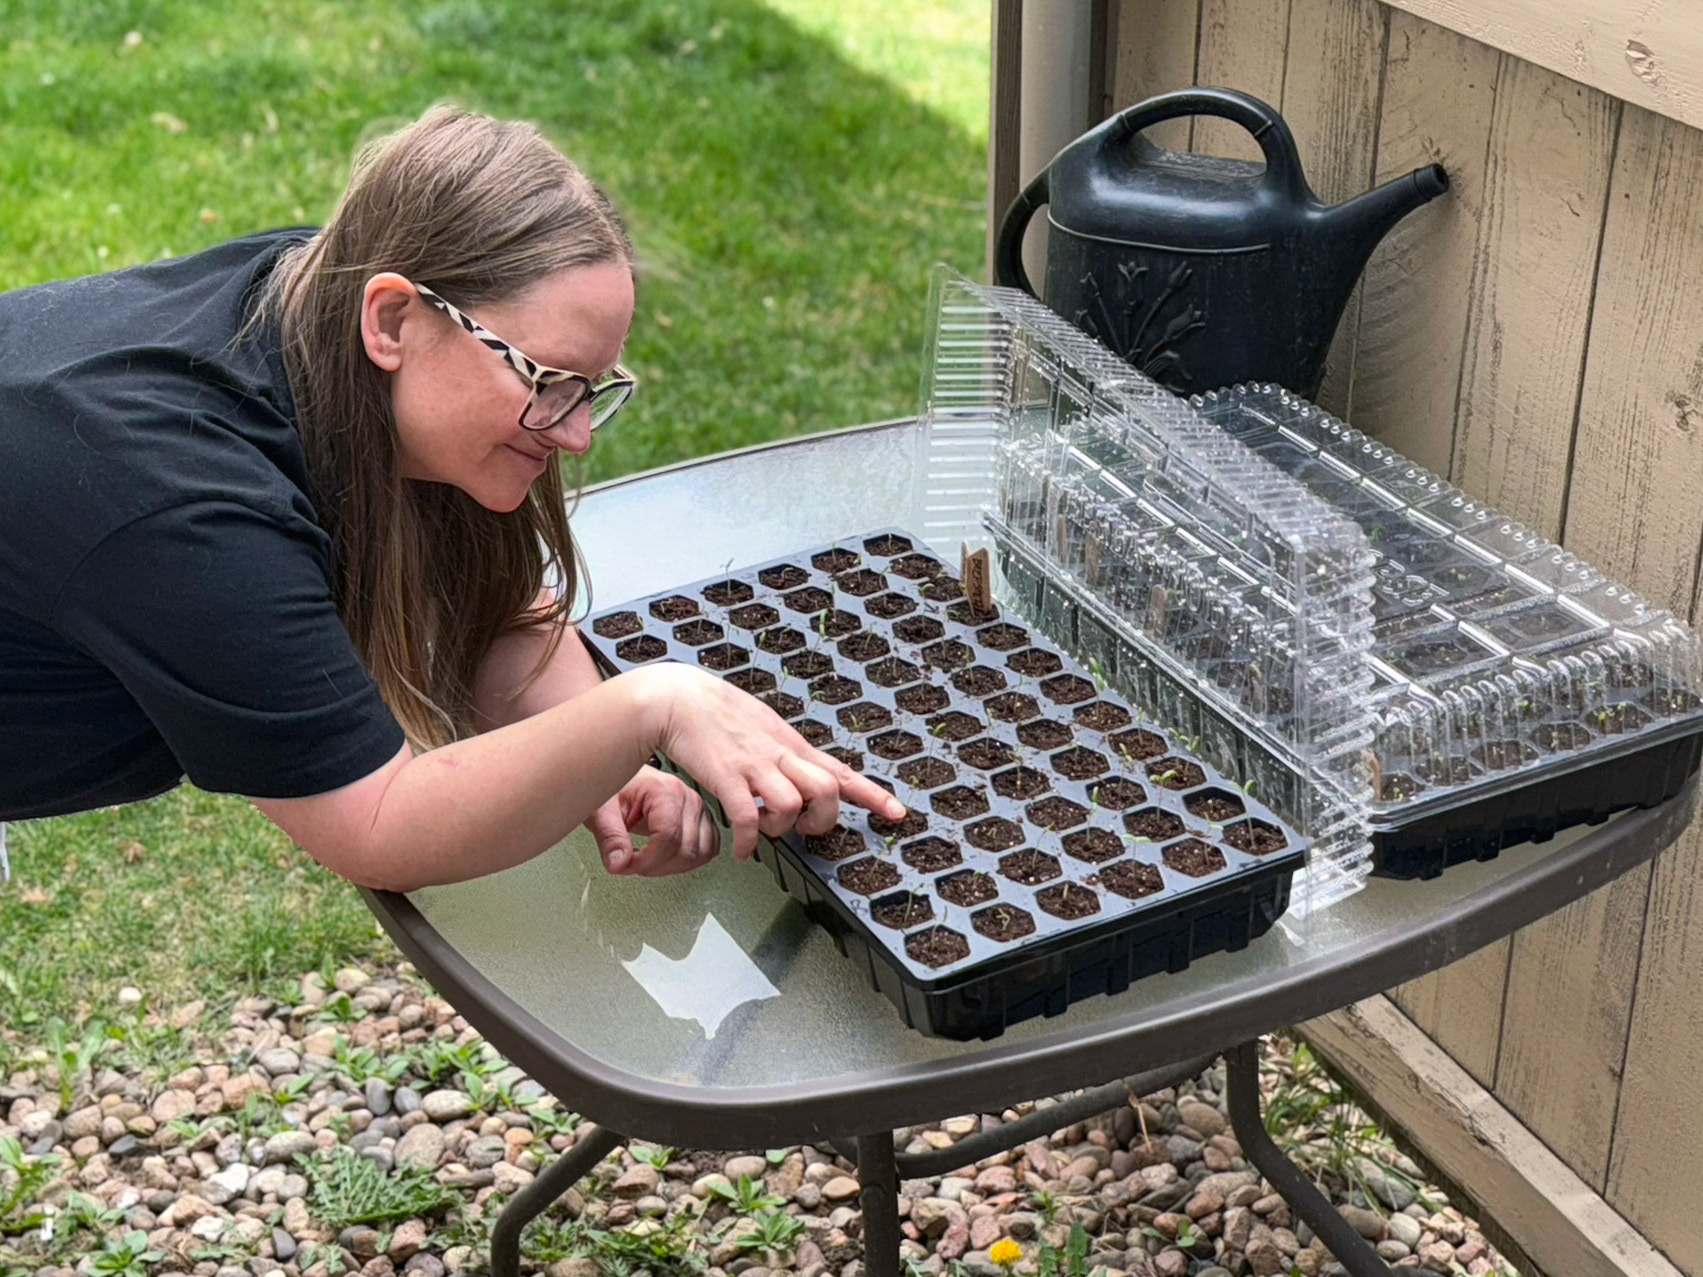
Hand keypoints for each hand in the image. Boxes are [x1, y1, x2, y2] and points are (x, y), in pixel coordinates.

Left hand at [585, 765, 720, 876]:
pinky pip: (709, 850)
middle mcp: (688, 798)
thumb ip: (610, 837)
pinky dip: (689, 861)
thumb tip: (620, 863)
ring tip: (650, 861)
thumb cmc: (614, 787)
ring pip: (702, 854)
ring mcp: (699, 809)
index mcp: (665, 791)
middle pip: (686, 851)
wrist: (624, 778)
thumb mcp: (601, 810)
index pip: (668, 838)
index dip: (646, 861)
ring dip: (674, 867)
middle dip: (656, 866)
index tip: (626, 864)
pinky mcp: (702, 819)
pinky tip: (668, 858)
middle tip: (633, 862)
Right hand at [624, 662, 906, 859]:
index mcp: (791, 744)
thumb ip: (785, 752)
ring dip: (782, 829)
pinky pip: (747, 819)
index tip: (897, 814)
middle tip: (804, 828)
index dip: (872, 794)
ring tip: (766, 832)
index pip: (840, 770)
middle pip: (827, 790)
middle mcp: (779, 754)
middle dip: (823, 819)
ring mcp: (753, 765)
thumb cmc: (718, 713)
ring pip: (792, 805)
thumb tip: (802, 773)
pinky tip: (742, 850)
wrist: (677, 698)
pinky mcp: (725, 777)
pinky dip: (749, 842)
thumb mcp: (764, 726)